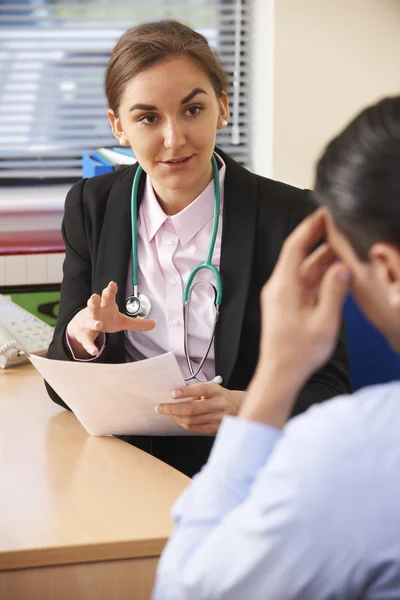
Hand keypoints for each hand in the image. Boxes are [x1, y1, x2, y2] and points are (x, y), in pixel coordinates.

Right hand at [66, 281, 154, 358]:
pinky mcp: (84, 336)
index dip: (110, 290)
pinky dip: (90, 347)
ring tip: (98, 324)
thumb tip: (154, 324)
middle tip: (95, 296)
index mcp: (105, 306)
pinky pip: (87, 341)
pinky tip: (95, 351)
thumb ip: (136, 323)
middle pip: (93, 304)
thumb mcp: (121, 321)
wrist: (83, 327)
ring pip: (88, 321)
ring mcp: (87, 323)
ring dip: (92, 322)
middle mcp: (95, 312)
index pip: (108, 296)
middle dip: (94, 300)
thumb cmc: (104, 319)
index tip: (112, 284)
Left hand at [156, 383, 244, 434]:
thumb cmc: (220, 396)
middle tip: (160, 408)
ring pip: (191, 420)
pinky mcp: (215, 429)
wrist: (239, 407)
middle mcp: (218, 404)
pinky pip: (195, 428)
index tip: (172, 394)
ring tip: (167, 413)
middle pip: (192, 409)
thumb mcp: (211, 387)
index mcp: (216, 391)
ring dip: (176, 417)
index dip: (185, 392)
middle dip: (172, 409)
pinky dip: (183, 424)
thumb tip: (175, 395)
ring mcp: (217, 418)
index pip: (200, 390)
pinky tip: (178, 419)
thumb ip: (195, 390)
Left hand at [240, 208, 350, 427]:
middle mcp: (279, 287)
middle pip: (300, 255)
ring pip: (304, 269)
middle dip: (319, 239)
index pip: (295, 246)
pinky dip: (319, 276)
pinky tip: (336, 273)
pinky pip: (304, 283)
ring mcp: (282, 296)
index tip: (324, 212)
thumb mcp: (323, 322)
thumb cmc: (297, 353)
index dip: (310, 227)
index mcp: (284, 286)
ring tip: (343, 247)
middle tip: (339, 226)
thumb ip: (334, 292)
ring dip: (322, 259)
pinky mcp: (286, 305)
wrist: (279, 374)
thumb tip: (342, 268)